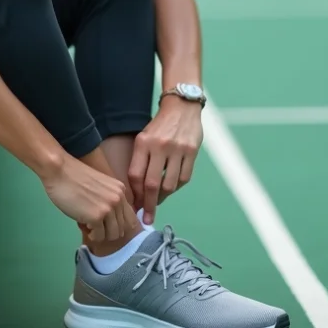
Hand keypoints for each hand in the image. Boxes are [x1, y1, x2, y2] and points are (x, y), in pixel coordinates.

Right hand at [40, 154, 135, 242]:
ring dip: (101, 235)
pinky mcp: (96, 217)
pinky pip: (99, 236)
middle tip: (96, 226)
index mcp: (120, 190)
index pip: (130, 217)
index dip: (119, 225)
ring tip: (90, 226)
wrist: (59, 170)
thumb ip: (109, 199)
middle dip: (109, 231)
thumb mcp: (100, 187)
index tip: (107, 225)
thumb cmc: (73, 177)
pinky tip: (85, 226)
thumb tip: (110, 220)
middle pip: (123, 228)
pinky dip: (92, 236)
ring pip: (113, 235)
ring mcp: (108, 209)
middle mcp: (118, 199)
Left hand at [129, 96, 203, 224]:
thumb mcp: (143, 138)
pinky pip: (184, 178)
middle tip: (146, 219)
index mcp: (143, 142)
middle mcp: (160, 146)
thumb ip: (140, 162)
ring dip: (163, 198)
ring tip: (158, 202)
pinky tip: (171, 189)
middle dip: (148, 205)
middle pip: (152, 184)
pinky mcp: (192, 151)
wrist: (181, 107)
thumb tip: (136, 193)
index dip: (135, 195)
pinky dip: (176, 187)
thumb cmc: (159, 127)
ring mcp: (177, 149)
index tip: (134, 207)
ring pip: (169, 185)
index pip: (136, 176)